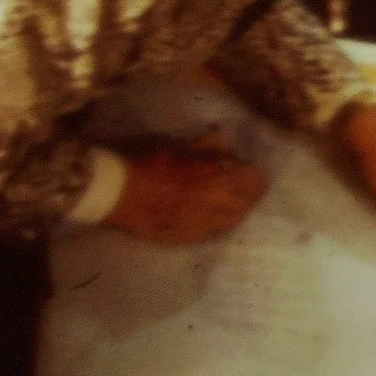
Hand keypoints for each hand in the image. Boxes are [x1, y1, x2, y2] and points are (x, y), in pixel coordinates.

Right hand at [105, 140, 269, 244]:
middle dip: (249, 195)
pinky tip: (209, 217)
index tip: (252, 174)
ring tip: (229, 204)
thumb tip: (224, 138)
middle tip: (243, 189)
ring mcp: (204, 223)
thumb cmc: (150, 164)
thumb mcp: (183, 147)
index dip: (256, 177)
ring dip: (235, 211)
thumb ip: (209, 145)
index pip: (257, 181)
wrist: (118, 192)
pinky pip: (213, 233)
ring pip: (234, 221)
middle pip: (249, 203)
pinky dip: (216, 224)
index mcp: (220, 177)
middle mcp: (217, 202)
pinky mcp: (188, 238)